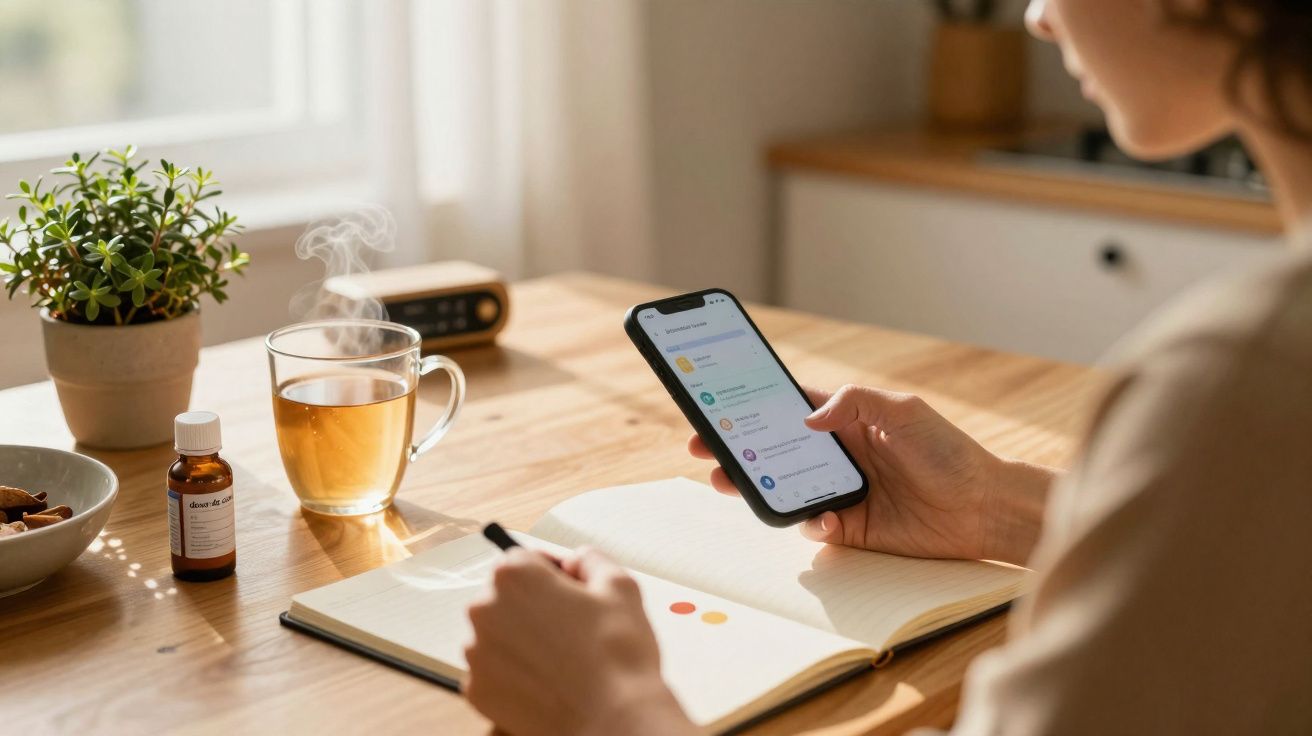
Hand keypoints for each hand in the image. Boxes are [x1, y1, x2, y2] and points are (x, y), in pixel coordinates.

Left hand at [464, 547, 695, 735]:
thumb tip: (577, 561)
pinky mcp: (477, 690)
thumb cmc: (617, 654)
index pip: (524, 558)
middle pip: (506, 596)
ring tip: (562, 656)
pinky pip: (494, 670)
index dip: (552, 572)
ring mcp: (477, 653)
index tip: (569, 588)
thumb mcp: (620, 585)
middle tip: (570, 626)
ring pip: (498, 633)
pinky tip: (548, 679)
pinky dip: (515, 672)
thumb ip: (591, 559)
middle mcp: (484, 609)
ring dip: (522, 638)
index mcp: (513, 576)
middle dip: (533, 605)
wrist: (612, 719)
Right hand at [688, 385, 1055, 563]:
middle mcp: (838, 453)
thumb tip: (805, 417)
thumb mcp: (903, 411)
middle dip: (736, 447)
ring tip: (728, 481)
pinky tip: (826, 518)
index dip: (753, 406)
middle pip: (775, 449)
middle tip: (703, 447)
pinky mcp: (850, 526)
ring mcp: (842, 490)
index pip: (789, 408)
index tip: (717, 404)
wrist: (982, 508)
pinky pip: (812, 524)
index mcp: (847, 419)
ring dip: (755, 485)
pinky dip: (809, 522)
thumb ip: (854, 403)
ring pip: (784, 486)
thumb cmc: (948, 452)